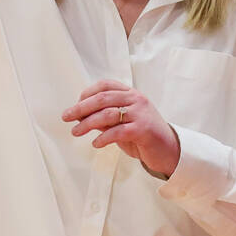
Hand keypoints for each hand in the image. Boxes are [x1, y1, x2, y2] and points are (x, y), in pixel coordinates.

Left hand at [62, 79, 180, 177]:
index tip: (75, 105)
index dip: (87, 93)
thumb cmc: (143, 136)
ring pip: (107, 114)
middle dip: (81, 108)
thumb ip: (104, 118)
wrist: (170, 150)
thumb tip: (79, 116)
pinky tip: (95, 143)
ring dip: (87, 123)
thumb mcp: (122, 123)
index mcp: (131, 94)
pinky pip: (117, 131)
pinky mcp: (143, 130)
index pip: (105, 85)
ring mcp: (140, 114)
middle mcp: (136, 100)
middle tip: (66, 117)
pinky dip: (103, 138)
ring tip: (76, 132)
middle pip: (102, 98)